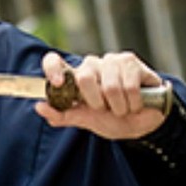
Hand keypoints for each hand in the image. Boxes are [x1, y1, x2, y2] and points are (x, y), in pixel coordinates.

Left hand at [33, 51, 166, 139]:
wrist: (145, 124)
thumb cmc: (115, 120)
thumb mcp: (87, 121)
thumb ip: (63, 115)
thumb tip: (39, 107)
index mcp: (76, 78)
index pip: (54, 61)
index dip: (52, 69)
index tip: (58, 84)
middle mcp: (91, 65)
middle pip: (84, 76)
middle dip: (97, 102)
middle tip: (106, 109)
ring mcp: (111, 61)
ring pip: (109, 85)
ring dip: (119, 106)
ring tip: (124, 107)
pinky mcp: (131, 62)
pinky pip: (129, 86)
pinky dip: (133, 102)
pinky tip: (136, 102)